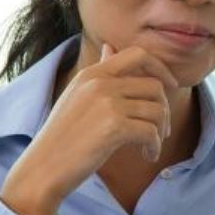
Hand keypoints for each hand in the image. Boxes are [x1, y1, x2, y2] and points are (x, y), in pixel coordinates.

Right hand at [0, 41, 180, 214]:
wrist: (43, 167)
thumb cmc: (64, 136)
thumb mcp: (78, 96)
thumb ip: (100, 73)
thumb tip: (111, 47)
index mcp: (92, 73)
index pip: (138, 54)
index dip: (161, 68)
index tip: (171, 86)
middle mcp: (99, 83)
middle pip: (155, 86)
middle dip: (164, 109)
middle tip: (160, 130)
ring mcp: (106, 103)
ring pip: (157, 110)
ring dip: (160, 132)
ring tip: (150, 146)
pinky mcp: (113, 127)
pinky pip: (151, 132)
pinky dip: (154, 147)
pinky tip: (146, 155)